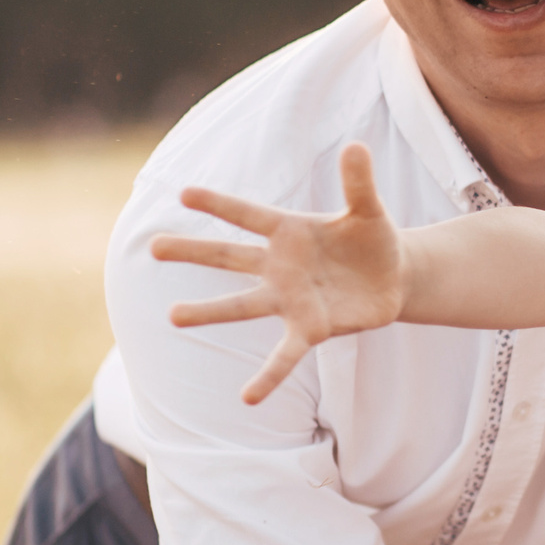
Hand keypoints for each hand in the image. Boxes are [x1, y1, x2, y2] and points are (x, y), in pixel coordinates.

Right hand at [152, 142, 406, 403]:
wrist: (393, 278)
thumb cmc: (373, 239)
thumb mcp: (368, 209)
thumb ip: (358, 182)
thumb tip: (356, 145)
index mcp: (289, 231)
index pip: (248, 214)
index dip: (219, 204)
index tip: (182, 193)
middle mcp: (280, 266)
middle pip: (229, 257)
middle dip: (193, 251)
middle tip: (152, 247)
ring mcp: (290, 300)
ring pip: (243, 306)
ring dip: (210, 313)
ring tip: (173, 316)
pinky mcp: (310, 329)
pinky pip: (285, 356)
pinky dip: (268, 377)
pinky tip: (247, 398)